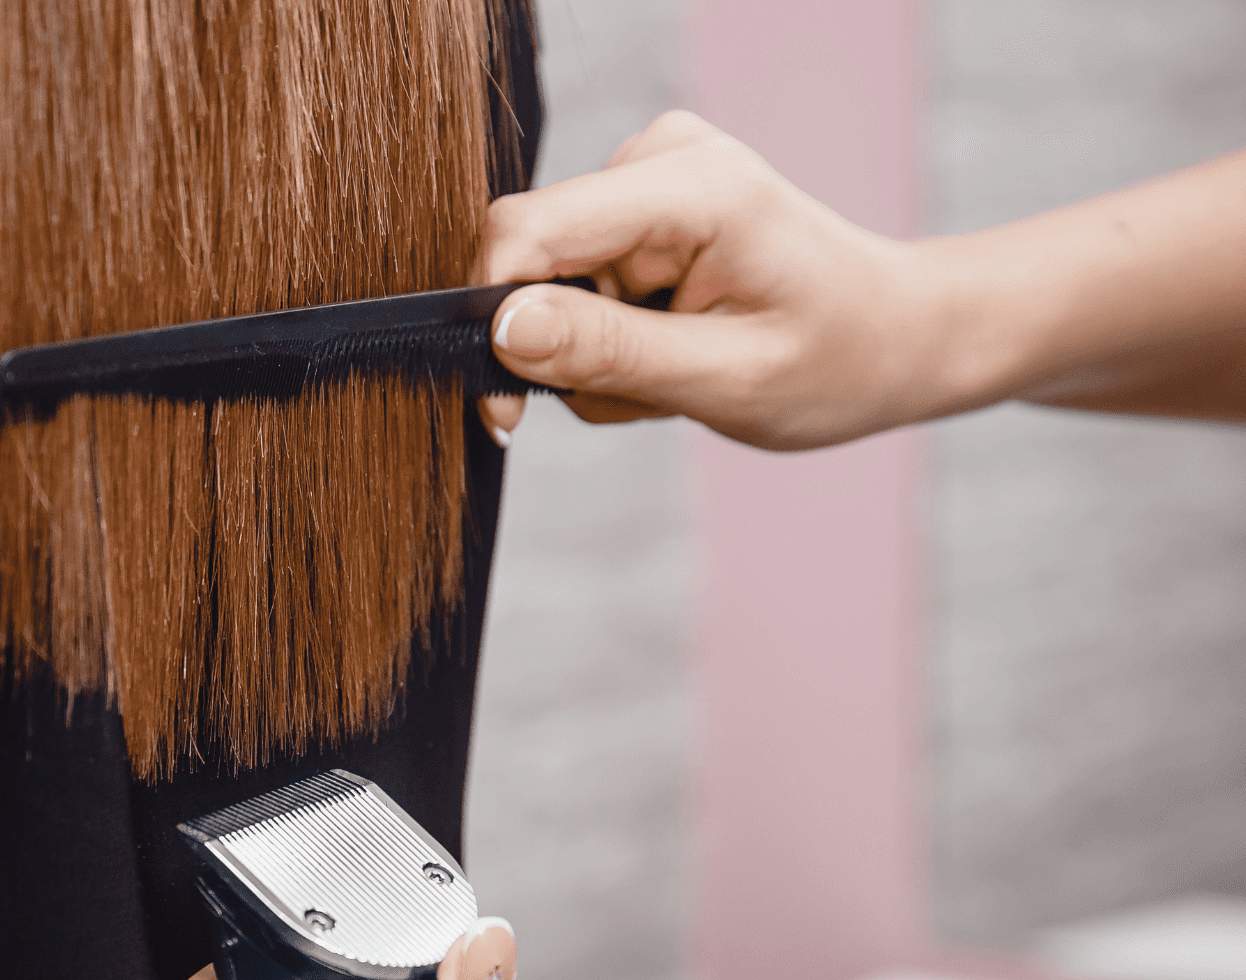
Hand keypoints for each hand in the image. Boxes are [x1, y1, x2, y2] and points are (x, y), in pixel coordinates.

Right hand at [483, 111, 964, 450]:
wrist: (896, 338)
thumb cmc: (837, 360)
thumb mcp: (724, 379)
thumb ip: (609, 352)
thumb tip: (501, 330)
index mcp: (693, 187)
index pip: (529, 228)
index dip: (495, 316)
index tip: (507, 408)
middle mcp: (662, 159)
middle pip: (534, 260)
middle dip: (569, 347)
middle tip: (648, 390)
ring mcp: (651, 177)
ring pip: (551, 285)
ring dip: (599, 354)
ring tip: (677, 371)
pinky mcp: (640, 206)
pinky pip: (576, 283)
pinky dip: (612, 338)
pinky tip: (673, 348)